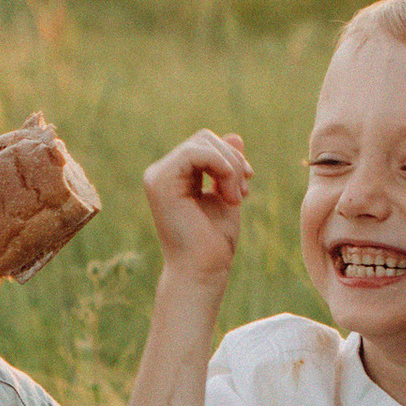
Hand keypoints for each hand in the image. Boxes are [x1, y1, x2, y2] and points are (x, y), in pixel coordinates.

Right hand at [142, 129, 250, 282]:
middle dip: (233, 160)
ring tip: (237, 197)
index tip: (248, 183)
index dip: (232, 157)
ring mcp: (157, 176)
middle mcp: (161, 173)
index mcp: (175, 177)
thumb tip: (235, 135)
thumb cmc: (214, 242)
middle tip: (244, 193)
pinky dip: (221, 167)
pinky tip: (229, 193)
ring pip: (202, 143)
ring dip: (230, 167)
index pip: (206, 145)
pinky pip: (195, 153)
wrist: (203, 270)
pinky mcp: (159, 181)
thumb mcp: (228, 194)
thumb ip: (229, 166)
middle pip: (205, 138)